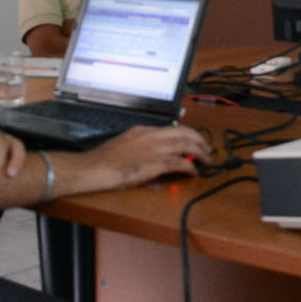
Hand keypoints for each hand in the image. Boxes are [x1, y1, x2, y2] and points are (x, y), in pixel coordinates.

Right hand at [87, 124, 213, 187]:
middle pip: (185, 132)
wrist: (93, 167)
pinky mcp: (155, 164)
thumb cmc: (103, 160)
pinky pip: (180, 163)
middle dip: (200, 140)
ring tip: (207, 160)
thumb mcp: (124, 146)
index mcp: (144, 130)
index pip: (172, 128)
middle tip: (208, 149)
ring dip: (200, 152)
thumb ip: (140, 151)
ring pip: (186, 145)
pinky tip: (194, 173)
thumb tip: (152, 160)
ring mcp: (154, 149)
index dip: (187, 135)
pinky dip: (190, 168)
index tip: (194, 141)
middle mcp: (152, 136)